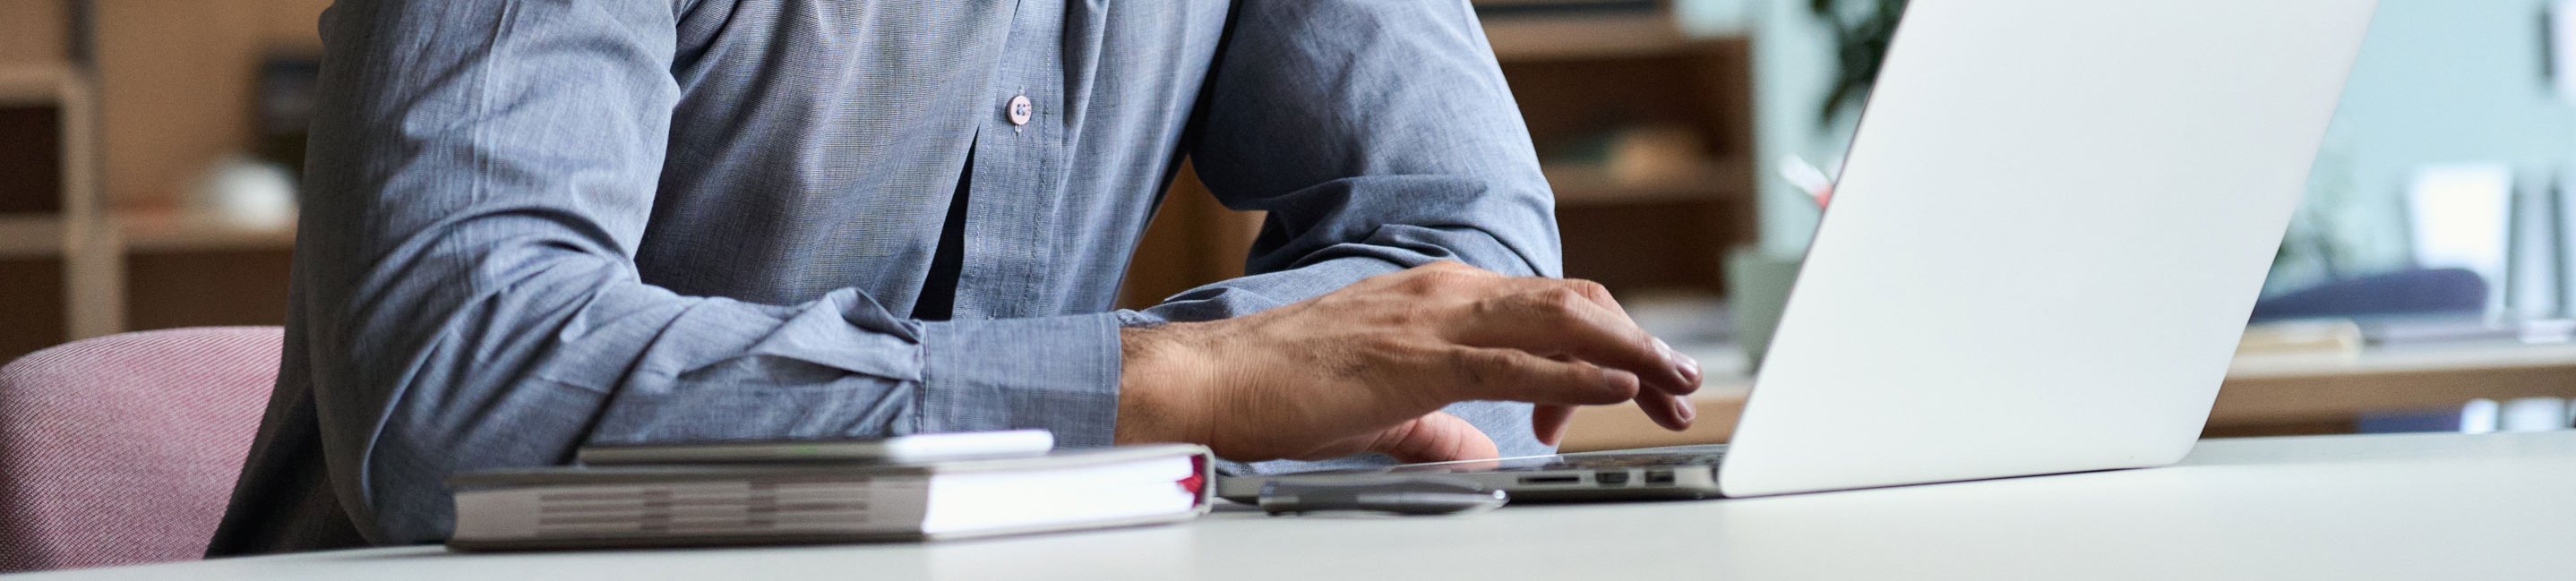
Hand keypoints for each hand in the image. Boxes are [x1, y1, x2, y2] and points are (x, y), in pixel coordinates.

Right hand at [1114, 261, 1701, 462]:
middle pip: (1573, 306)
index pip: (1548, 308)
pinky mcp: (1418, 357)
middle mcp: (1446, 292)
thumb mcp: (1382, 411)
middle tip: (1681, 385)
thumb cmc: (1280, 390)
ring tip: (1674, 381)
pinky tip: (1615, 388)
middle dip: (1638, 344)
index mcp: (1438, 298)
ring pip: (1561, 321)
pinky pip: (1517, 360)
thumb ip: (1439, 428)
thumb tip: (1483, 452)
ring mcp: (1434, 317)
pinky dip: (1578, 372)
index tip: (1634, 390)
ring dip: (1629, 352)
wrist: (1211, 381)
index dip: (1605, 344)